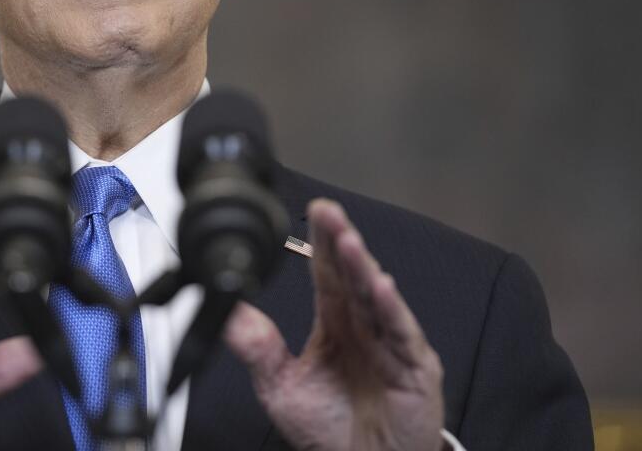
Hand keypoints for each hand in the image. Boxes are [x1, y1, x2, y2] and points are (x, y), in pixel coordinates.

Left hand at [224, 199, 443, 450]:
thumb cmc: (331, 430)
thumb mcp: (280, 386)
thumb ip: (256, 347)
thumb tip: (227, 310)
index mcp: (334, 322)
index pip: (327, 272)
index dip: (320, 241)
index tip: (313, 211)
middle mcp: (363, 325)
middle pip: (352, 274)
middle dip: (340, 240)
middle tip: (327, 211)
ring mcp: (391, 343)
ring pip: (376, 296)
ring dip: (362, 267)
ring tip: (348, 240)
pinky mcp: (414, 367)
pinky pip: (402, 333)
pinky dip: (391, 308)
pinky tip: (380, 286)